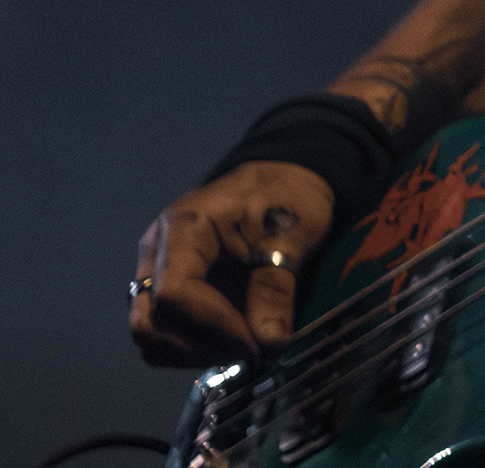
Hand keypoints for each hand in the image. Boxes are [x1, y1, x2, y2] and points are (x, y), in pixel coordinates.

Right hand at [130, 160, 332, 365]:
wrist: (282, 179)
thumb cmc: (286, 196)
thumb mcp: (291, 233)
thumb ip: (276, 288)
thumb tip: (269, 343)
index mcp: (184, 226)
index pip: (173, 292)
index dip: (211, 326)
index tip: (252, 345)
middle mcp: (156, 251)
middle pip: (149, 319)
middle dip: (199, 344)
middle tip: (249, 350)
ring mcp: (154, 271)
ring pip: (148, 331)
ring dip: (190, 351)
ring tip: (240, 347)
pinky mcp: (163, 288)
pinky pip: (160, 329)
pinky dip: (188, 346)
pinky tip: (226, 341)